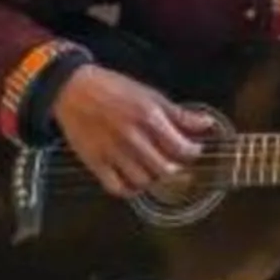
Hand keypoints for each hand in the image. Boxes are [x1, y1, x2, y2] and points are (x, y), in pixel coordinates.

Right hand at [50, 65, 215, 198]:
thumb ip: (178, 114)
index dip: (192, 152)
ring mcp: (113, 152)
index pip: (181, 148)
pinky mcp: (95, 162)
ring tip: (156, 170)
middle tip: (177, 163)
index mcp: (148, 117)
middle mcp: (132, 138)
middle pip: (165, 170)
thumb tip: (207, 124)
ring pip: (144, 181)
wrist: (72, 89)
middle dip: (177, 169)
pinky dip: (130, 190)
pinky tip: (135, 182)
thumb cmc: (113, 89)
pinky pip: (118, 188)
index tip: (193, 149)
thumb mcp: (149, 95)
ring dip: (155, 179)